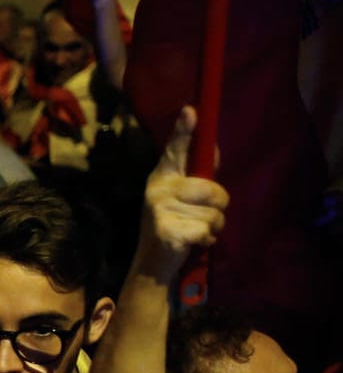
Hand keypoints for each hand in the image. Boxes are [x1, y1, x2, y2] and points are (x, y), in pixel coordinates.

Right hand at [137, 106, 227, 274]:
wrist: (152, 262)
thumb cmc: (173, 223)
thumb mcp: (181, 196)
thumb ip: (198, 173)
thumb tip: (213, 143)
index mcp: (163, 176)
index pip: (175, 151)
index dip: (184, 131)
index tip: (192, 110)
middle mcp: (158, 189)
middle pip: (211, 189)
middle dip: (219, 205)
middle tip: (205, 215)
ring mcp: (160, 210)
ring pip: (213, 213)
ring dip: (213, 226)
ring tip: (196, 230)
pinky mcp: (168, 231)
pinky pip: (206, 230)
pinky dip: (206, 240)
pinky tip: (193, 242)